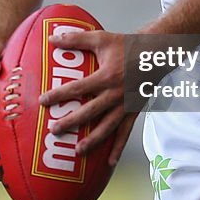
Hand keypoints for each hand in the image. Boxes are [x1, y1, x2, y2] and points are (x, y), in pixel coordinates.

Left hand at [39, 29, 135, 166]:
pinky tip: (110, 162)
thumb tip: (52, 37)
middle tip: (54, 130)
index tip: (44, 101)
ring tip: (78, 151)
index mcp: (106, 76)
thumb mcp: (101, 38)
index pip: (77, 88)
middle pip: (89, 112)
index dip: (59, 94)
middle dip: (70, 122)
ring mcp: (125, 105)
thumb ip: (76, 39)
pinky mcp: (133, 111)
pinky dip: (118, 147)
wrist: (155, 53)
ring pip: (107, 127)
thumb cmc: (127, 44)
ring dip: (92, 140)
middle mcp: (115, 94)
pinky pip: (125, 132)